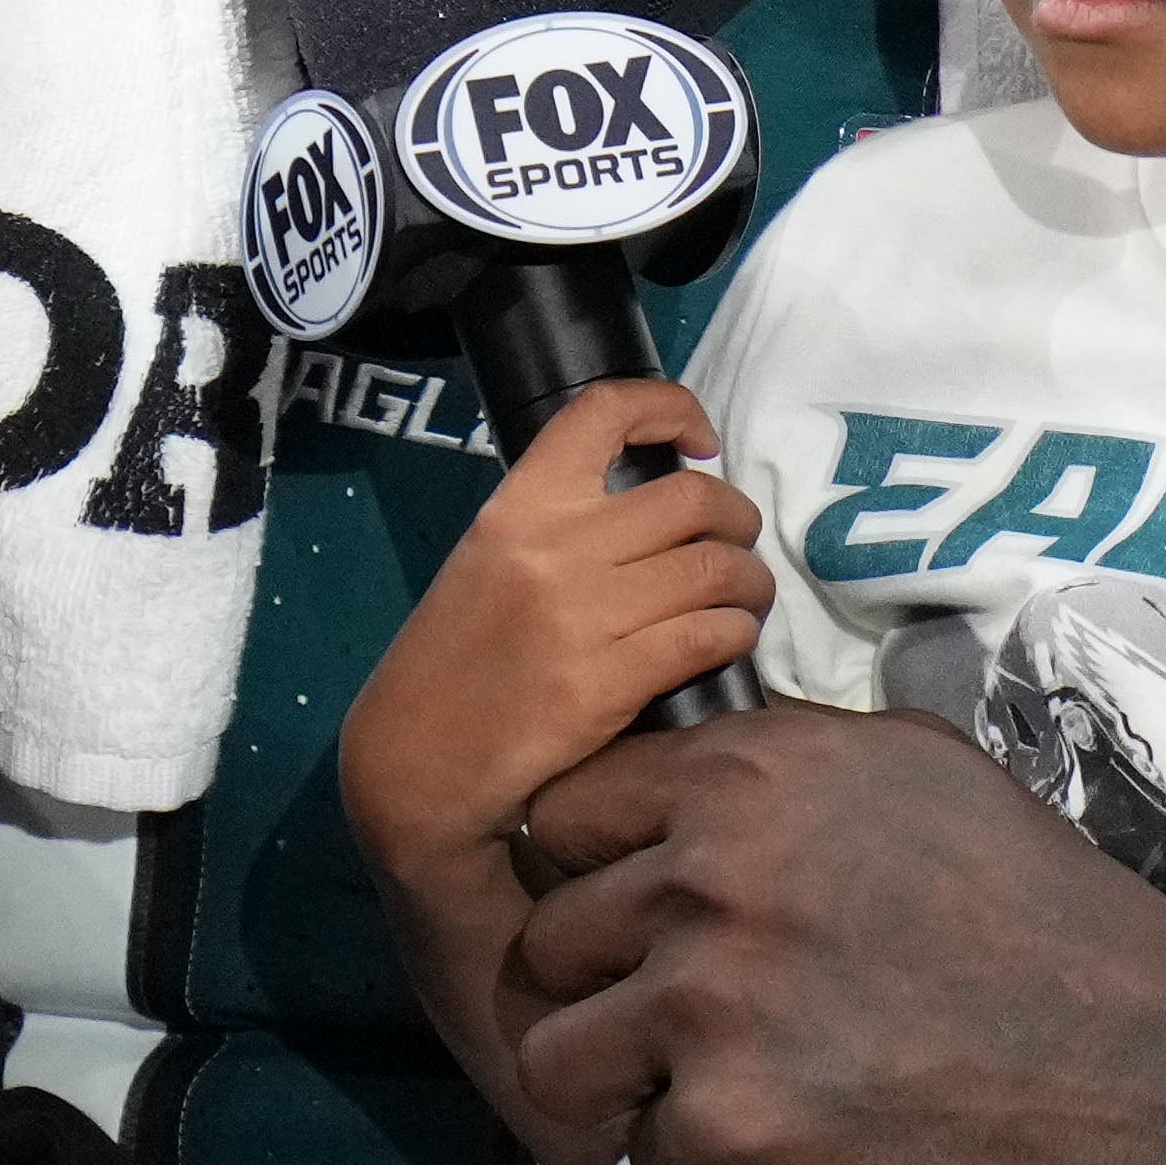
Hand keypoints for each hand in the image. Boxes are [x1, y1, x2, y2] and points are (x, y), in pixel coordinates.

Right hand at [337, 377, 770, 885]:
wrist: (416, 757)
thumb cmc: (456, 658)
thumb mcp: (489, 561)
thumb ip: (559, 524)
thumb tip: (658, 502)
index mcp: (517, 506)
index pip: (602, 413)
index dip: (670, 407)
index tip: (700, 443)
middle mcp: (553, 547)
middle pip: (691, 498)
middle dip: (736, 518)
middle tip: (735, 544)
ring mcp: (582, 616)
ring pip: (715, 569)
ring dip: (749, 582)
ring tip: (743, 599)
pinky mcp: (608, 684)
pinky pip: (709, 635)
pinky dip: (736, 632)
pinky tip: (729, 639)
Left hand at [510, 697, 1165, 1164]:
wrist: (1140, 1064)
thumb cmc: (1035, 909)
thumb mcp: (913, 771)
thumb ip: (778, 767)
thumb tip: (682, 780)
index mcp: (739, 778)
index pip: (563, 816)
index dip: (590, 872)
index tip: (635, 914)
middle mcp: (703, 881)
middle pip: (545, 940)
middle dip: (601, 983)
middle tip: (678, 1017)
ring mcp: (706, 1010)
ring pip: (559, 1056)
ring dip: (621, 1082)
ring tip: (706, 1089)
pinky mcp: (727, 1130)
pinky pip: (646, 1154)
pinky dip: (705, 1164)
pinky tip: (788, 1143)